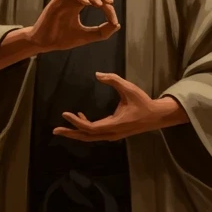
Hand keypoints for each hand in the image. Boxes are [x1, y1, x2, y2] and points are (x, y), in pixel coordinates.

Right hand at [28, 0, 119, 54]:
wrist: (44, 44)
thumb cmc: (62, 39)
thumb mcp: (86, 36)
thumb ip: (101, 31)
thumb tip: (117, 24)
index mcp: (78, 4)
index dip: (106, 4)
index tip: (113, 18)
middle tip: (109, 2)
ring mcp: (62, 0)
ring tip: (99, 4)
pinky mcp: (54, 3)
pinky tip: (87, 4)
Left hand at [53, 73, 188, 141]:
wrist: (155, 116)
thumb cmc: (142, 102)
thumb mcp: (129, 89)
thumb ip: (113, 80)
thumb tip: (97, 74)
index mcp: (114, 124)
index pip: (90, 127)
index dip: (77, 122)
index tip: (65, 114)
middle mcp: (111, 133)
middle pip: (86, 137)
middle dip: (71, 133)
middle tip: (55, 130)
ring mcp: (112, 135)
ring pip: (90, 137)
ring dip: (76, 132)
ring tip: (63, 127)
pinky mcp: (113, 133)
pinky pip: (95, 133)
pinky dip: (85, 128)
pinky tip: (81, 116)